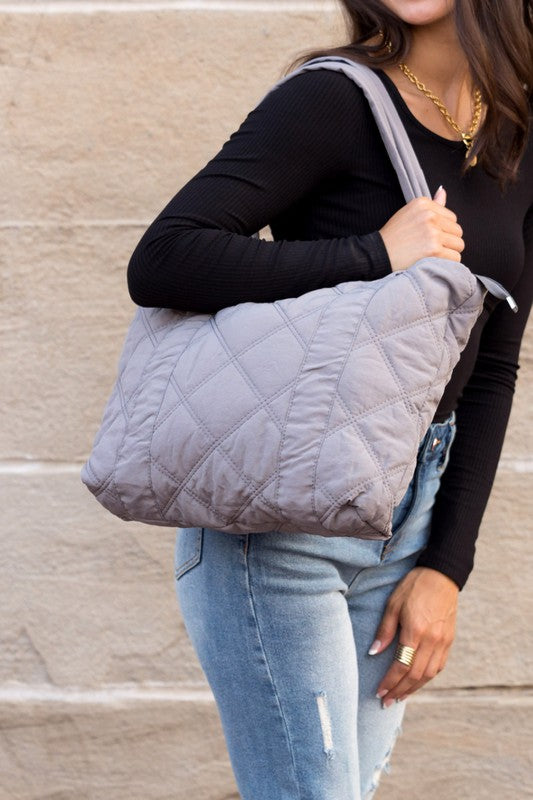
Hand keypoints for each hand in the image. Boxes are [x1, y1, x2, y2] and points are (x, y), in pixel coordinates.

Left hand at [370, 566, 458, 706]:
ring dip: (414, 688)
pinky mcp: (449, 640)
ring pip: (429, 674)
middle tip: (386, 702)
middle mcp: (432, 640)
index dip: (390, 681)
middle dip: (400, 690)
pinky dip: (427, 678)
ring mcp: (443, 642)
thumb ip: (385, 630)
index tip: (379, 692)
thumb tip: (374, 653)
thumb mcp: (393, 604)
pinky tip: (417, 682)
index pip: (401, 665)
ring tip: (400, 696)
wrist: (442, 575)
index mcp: (416, 630)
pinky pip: (439, 666)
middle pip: (415, 675)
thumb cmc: (414, 586)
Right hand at [379, 186, 464, 271]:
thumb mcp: (408, 213)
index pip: (452, 218)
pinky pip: (455, 258)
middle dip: (448, 241)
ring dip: (449, 253)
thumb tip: (443, 191)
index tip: (429, 236)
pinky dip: (447, 263)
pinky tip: (433, 262)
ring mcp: (433, 233)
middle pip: (458, 231)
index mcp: (423, 204)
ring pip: (458, 245)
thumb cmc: (393, 237)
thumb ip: (431, 204)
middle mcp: (430, 216)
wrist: (379, 255)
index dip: (443, 230)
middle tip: (431, 248)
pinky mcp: (434, 250)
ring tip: (432, 255)